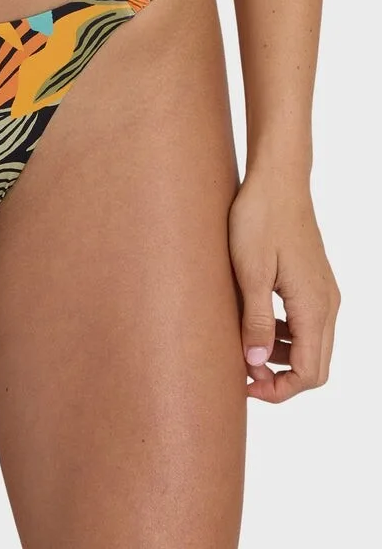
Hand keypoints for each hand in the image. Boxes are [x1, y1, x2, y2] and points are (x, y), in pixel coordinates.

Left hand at [228, 166, 339, 402]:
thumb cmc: (259, 220)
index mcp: (313, 307)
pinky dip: (285, 334)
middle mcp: (327, 304)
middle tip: (242, 371)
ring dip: (282, 355)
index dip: (279, 389)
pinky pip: (307, 323)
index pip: (309, 373)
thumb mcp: (249, 272)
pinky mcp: (314, 281)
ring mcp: (324, 292)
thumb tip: (255, 364)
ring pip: (311, 345)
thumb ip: (254, 320)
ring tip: (244, 346)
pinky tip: (255, 322)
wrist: (277, 180)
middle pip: (315, 365)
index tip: (246, 383)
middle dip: (280, 377)